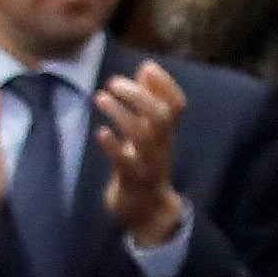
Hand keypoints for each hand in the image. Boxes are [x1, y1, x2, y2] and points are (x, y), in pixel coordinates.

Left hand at [95, 61, 188, 251]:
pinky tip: (101, 132)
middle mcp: (161, 145)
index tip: (147, 67)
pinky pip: (125, 162)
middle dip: (139, 95)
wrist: (148, 209)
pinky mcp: (132, 180)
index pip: (176, 103)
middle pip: (161, 116)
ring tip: (100, 97)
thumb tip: (147, 67)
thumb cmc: (145, 162)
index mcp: (165, 132)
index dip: (166, 83)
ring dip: (121, 114)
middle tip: (113, 82)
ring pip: (142, 136)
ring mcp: (148, 163)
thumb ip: (149, 99)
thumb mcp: (151, 131)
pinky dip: (113, 145)